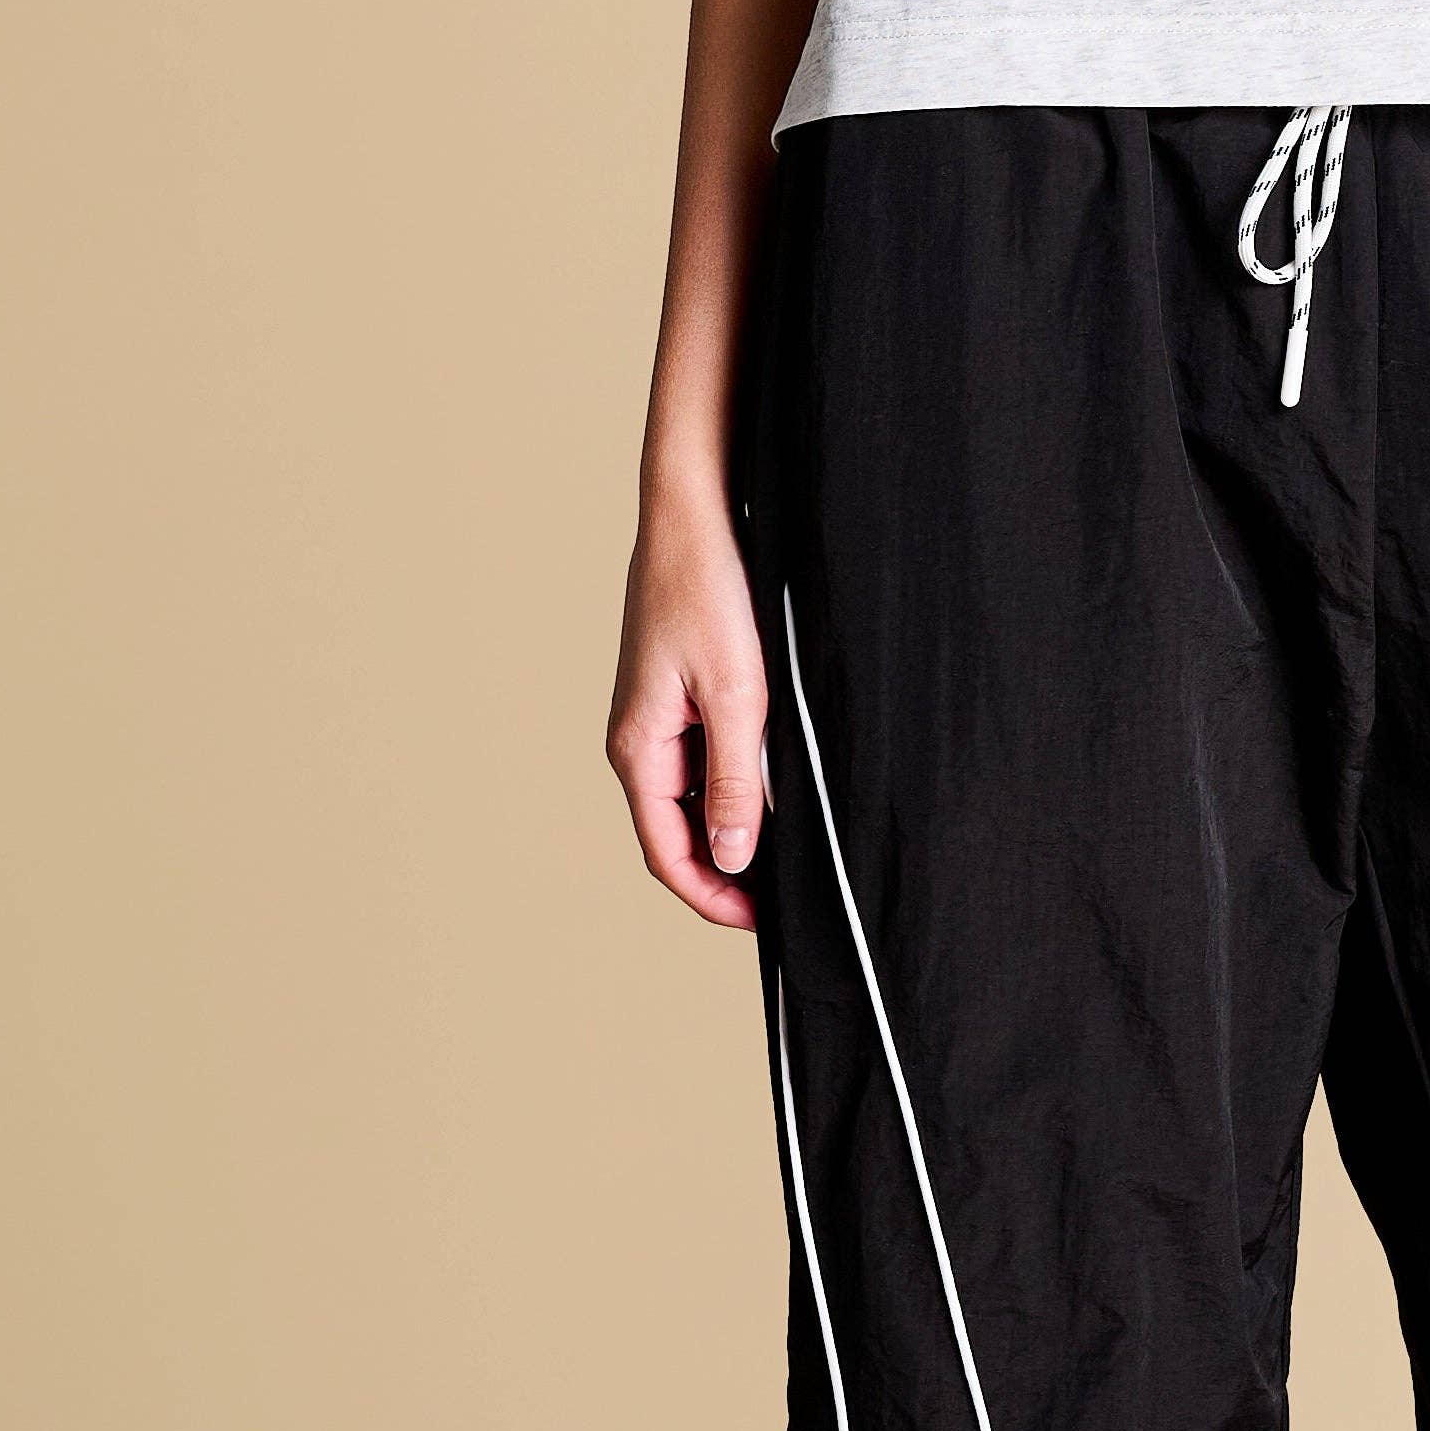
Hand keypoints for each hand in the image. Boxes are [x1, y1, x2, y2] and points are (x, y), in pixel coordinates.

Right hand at [606, 486, 767, 930]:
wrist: (695, 509)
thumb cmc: (708, 590)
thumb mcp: (736, 694)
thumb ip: (735, 780)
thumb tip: (733, 858)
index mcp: (638, 749)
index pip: (668, 853)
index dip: (713, 895)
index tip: (763, 921)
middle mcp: (639, 739)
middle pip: (679, 831)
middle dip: (727, 868)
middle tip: (785, 891)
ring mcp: (658, 714)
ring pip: (695, 793)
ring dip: (735, 821)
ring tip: (791, 841)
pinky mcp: (679, 689)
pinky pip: (704, 753)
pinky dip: (737, 776)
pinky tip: (777, 776)